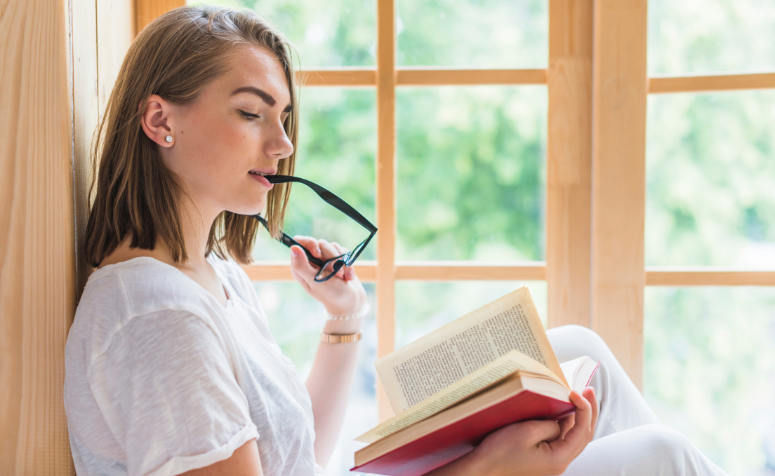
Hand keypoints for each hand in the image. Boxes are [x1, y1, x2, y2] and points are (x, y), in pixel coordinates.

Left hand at [288, 236, 366, 316]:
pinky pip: (343, 251)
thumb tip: (293, 247)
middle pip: (319, 243)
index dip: (309, 243)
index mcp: (301, 267)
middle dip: (330, 256)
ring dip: (341, 261)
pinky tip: (348, 277)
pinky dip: (348, 263)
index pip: (299, 242)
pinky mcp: (337, 259)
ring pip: (333, 246)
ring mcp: (325, 260)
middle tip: (333, 271)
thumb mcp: (315, 281)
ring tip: (342, 276)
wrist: (351, 303)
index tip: (318, 254)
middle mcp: (312, 261)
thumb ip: (302, 265)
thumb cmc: (331, 295)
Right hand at [430, 388, 597, 475]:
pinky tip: (565, 411)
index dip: (583, 409)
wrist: (483, 469)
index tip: (575, 391)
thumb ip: (551, 425)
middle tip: (590, 390)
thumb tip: (561, 421)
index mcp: (558, 459)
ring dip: (580, 417)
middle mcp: (560, 463)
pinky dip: (567, 424)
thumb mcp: (526, 432)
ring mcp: (553, 462)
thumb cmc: (500, 452)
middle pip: (584, 436)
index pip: (581, 431)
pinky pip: (562, 440)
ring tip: (581, 396)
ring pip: (575, 437)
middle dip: (589, 411)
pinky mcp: (545, 458)